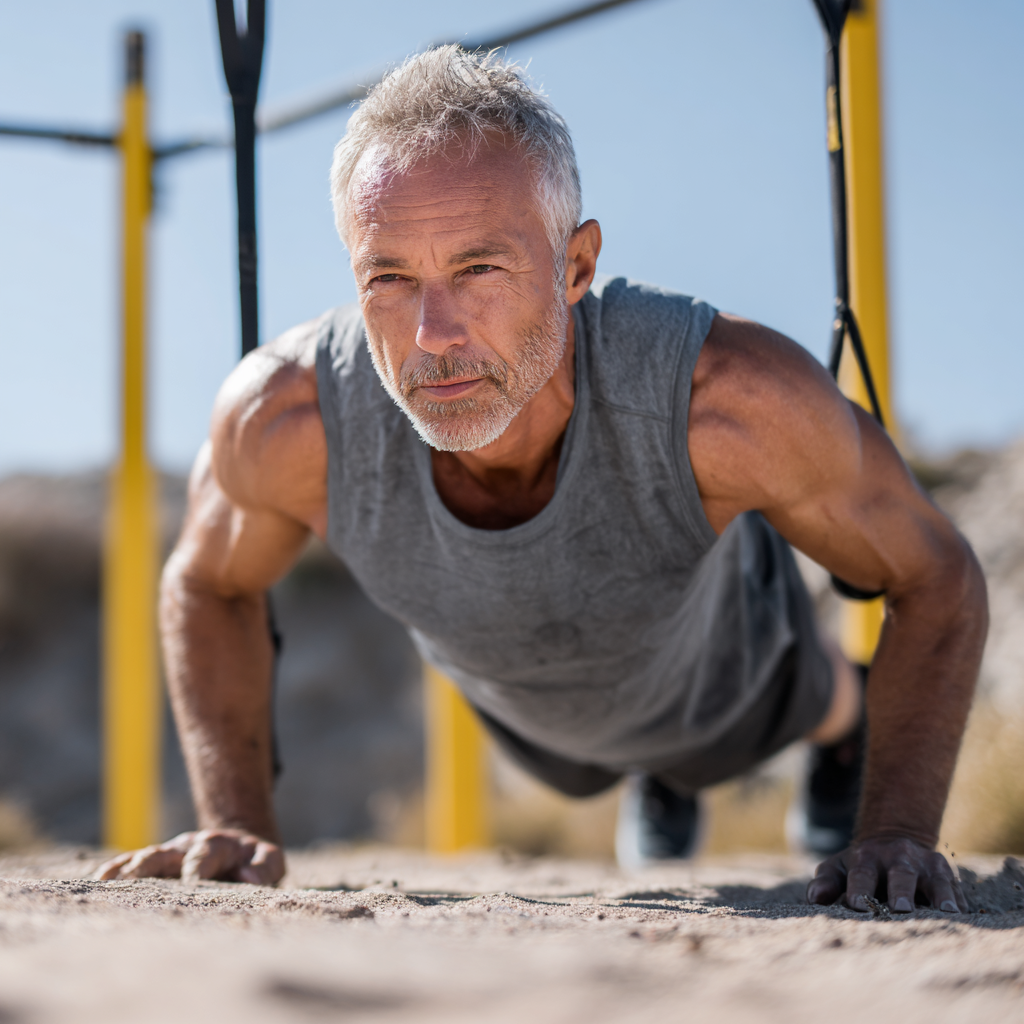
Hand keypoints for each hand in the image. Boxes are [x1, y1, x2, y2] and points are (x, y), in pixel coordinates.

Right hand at [94, 828, 284, 885]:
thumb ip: (264, 866)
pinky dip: (115, 870)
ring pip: (145, 858)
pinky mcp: (157, 862)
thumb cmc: (254, 861)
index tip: (188, 886)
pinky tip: (99, 881)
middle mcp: (188, 847)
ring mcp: (170, 853)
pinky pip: (131, 863)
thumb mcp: (270, 859)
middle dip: (149, 867)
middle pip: (165, 854)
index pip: (203, 858)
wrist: (239, 844)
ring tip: (106, 884)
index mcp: (217, 846)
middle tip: (133, 881)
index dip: (195, 871)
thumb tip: (250, 878)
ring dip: (126, 870)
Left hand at [807, 836, 966, 912]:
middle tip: (900, 909)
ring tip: (945, 911)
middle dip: (900, 891)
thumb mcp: (839, 867)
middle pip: (900, 874)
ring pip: (933, 879)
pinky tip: (962, 915)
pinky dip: (958, 900)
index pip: (861, 874)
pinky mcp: (944, 871)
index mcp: (866, 857)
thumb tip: (814, 898)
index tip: (855, 905)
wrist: (893, 840)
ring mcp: (924, 863)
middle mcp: (897, 857)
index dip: (858, 889)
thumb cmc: (861, 866)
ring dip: (938, 894)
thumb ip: (826, 882)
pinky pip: (954, 887)